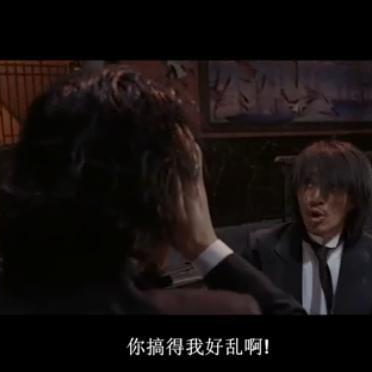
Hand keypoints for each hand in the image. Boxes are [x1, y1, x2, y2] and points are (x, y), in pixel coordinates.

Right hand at [170, 125, 217, 260]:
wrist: (201, 247)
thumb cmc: (188, 231)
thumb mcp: (177, 212)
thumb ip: (174, 190)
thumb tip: (170, 165)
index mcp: (192, 184)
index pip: (189, 155)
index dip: (183, 140)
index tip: (175, 126)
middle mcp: (195, 182)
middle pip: (192, 154)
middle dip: (184, 139)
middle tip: (174, 124)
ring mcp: (196, 188)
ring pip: (192, 161)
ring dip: (185, 147)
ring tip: (175, 135)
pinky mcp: (194, 194)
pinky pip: (189, 171)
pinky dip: (184, 160)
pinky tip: (175, 158)